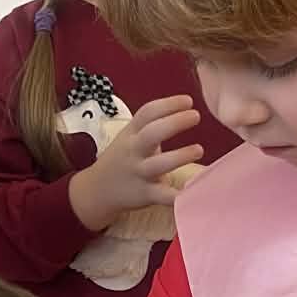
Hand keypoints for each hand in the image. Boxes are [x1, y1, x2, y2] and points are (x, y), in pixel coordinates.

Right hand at [68, 95, 203, 231]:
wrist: (97, 190)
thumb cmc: (123, 158)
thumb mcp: (130, 136)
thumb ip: (152, 125)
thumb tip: (184, 111)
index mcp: (131, 133)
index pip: (148, 113)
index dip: (168, 104)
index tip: (188, 101)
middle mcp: (134, 150)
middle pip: (152, 133)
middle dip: (174, 123)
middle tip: (196, 116)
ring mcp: (139, 173)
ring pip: (158, 164)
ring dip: (180, 156)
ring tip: (199, 149)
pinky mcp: (144, 194)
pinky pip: (161, 195)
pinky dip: (176, 196)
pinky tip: (192, 192)